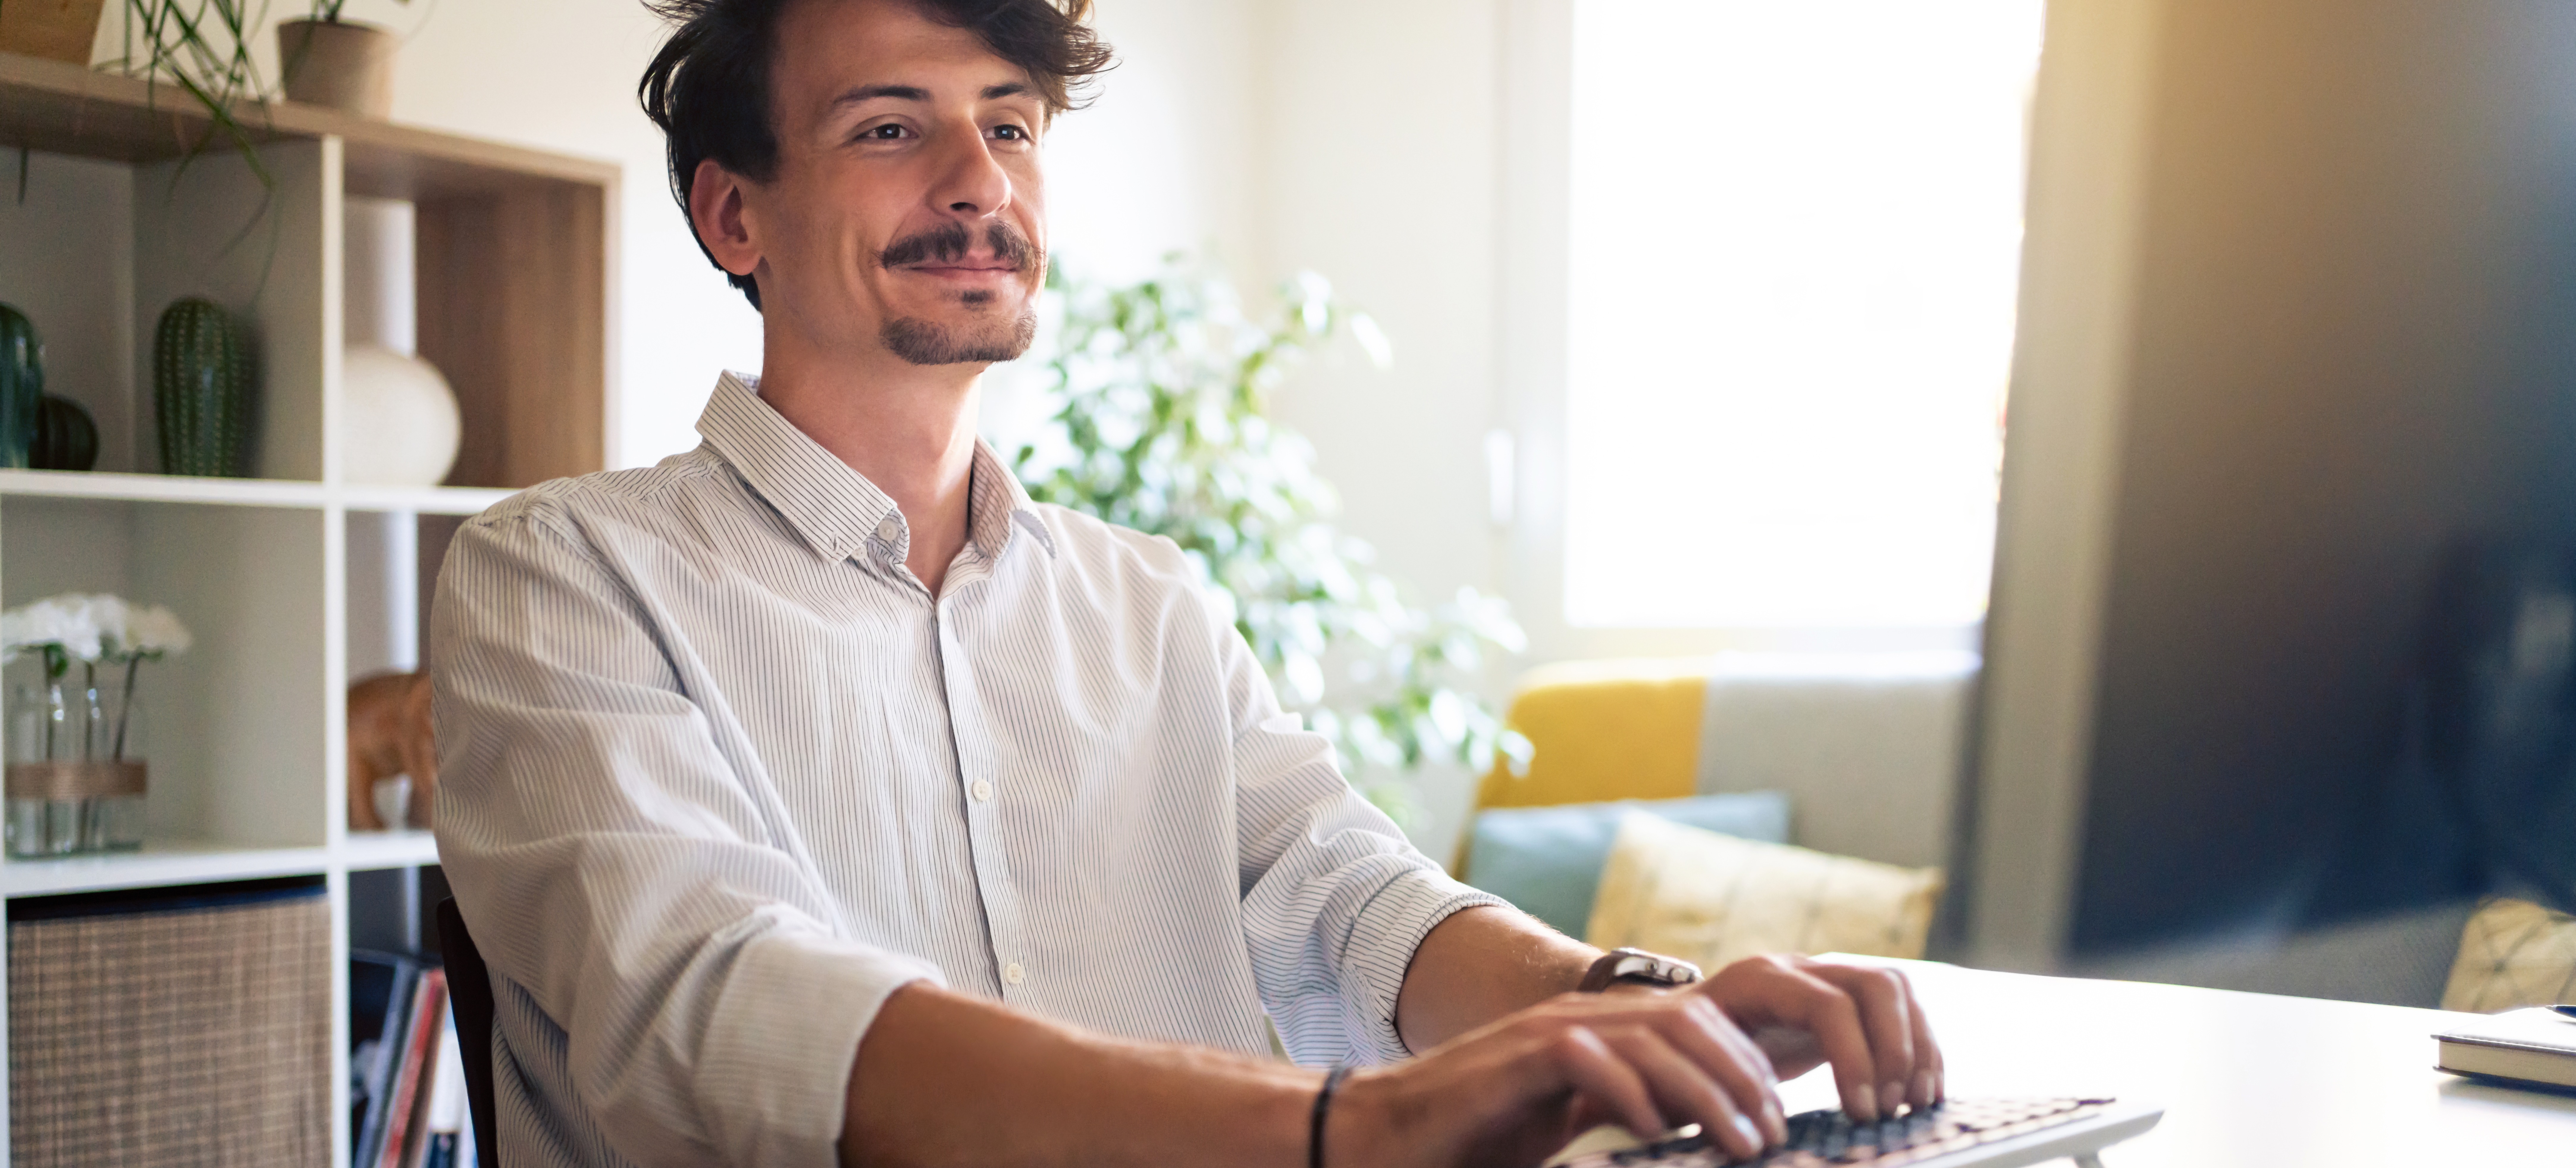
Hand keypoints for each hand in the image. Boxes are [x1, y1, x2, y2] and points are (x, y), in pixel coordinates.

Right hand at [1333, 989, 1788, 1167]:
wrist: (1387, 1134)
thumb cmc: (1478, 1138)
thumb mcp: (1570, 1123)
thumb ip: (1621, 1112)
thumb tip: (1684, 1131)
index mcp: (1597, 1032)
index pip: (1694, 1024)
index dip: (1745, 1066)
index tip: (1776, 1121)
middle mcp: (1578, 1021)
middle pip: (1688, 1021)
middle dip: (1743, 1075)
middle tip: (1773, 1133)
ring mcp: (1546, 1035)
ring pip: (1653, 1037)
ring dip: (1708, 1090)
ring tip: (1742, 1141)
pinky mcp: (1517, 1062)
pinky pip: (1590, 1062)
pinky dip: (1634, 1096)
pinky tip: (1657, 1132)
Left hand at [1689, 955, 1943, 1121]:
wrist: (1674, 1026)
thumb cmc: (1680, 1055)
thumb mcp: (1692, 1067)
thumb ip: (1723, 1088)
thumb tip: (1760, 1134)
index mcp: (1756, 980)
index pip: (1826, 1005)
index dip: (1853, 1059)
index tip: (1861, 1113)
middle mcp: (1796, 966)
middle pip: (1874, 984)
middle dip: (1893, 1050)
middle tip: (1889, 1108)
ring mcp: (1824, 973)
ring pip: (1894, 988)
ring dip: (1915, 1047)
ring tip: (1912, 1104)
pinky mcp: (1845, 995)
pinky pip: (1900, 1005)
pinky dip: (1920, 1046)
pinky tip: (1922, 1091)